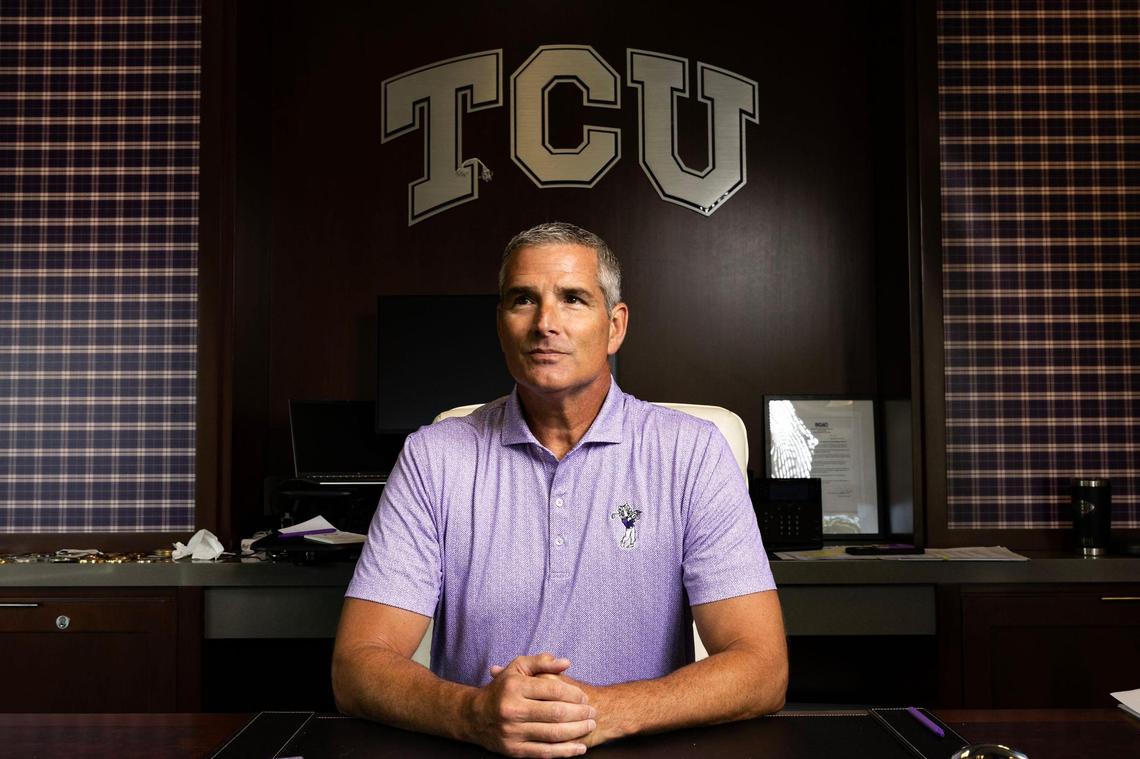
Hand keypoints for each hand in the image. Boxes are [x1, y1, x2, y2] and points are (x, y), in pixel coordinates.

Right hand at [469, 653, 597, 757]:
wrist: (474, 716)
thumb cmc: (502, 689)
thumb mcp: (517, 668)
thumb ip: (541, 662)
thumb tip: (566, 663)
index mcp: (515, 687)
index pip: (553, 689)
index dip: (574, 694)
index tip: (584, 696)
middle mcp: (512, 710)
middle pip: (556, 713)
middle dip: (580, 713)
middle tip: (593, 712)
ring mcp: (512, 732)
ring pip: (553, 734)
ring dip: (577, 731)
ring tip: (590, 725)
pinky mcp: (514, 750)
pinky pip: (545, 752)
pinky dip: (565, 751)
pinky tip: (579, 747)